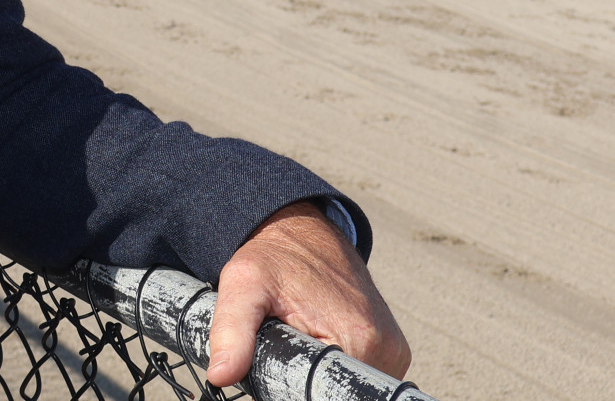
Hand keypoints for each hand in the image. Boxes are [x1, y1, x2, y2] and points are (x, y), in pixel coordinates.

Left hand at [205, 200, 409, 387]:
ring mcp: (393, 353)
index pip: (322, 394)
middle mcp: (384, 351)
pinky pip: (362, 375)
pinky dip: (338, 366)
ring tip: (304, 341)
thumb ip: (231, 333)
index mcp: (356, 340)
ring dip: (322, 377)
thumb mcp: (243, 286)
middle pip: (335, 392)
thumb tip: (221, 375)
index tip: (276, 368)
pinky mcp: (393, 350)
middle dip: (305, 382)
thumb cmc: (273, 257)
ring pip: (347, 387)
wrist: (302, 230)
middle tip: (286, 346)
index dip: (293, 391)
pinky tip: (320, 342)